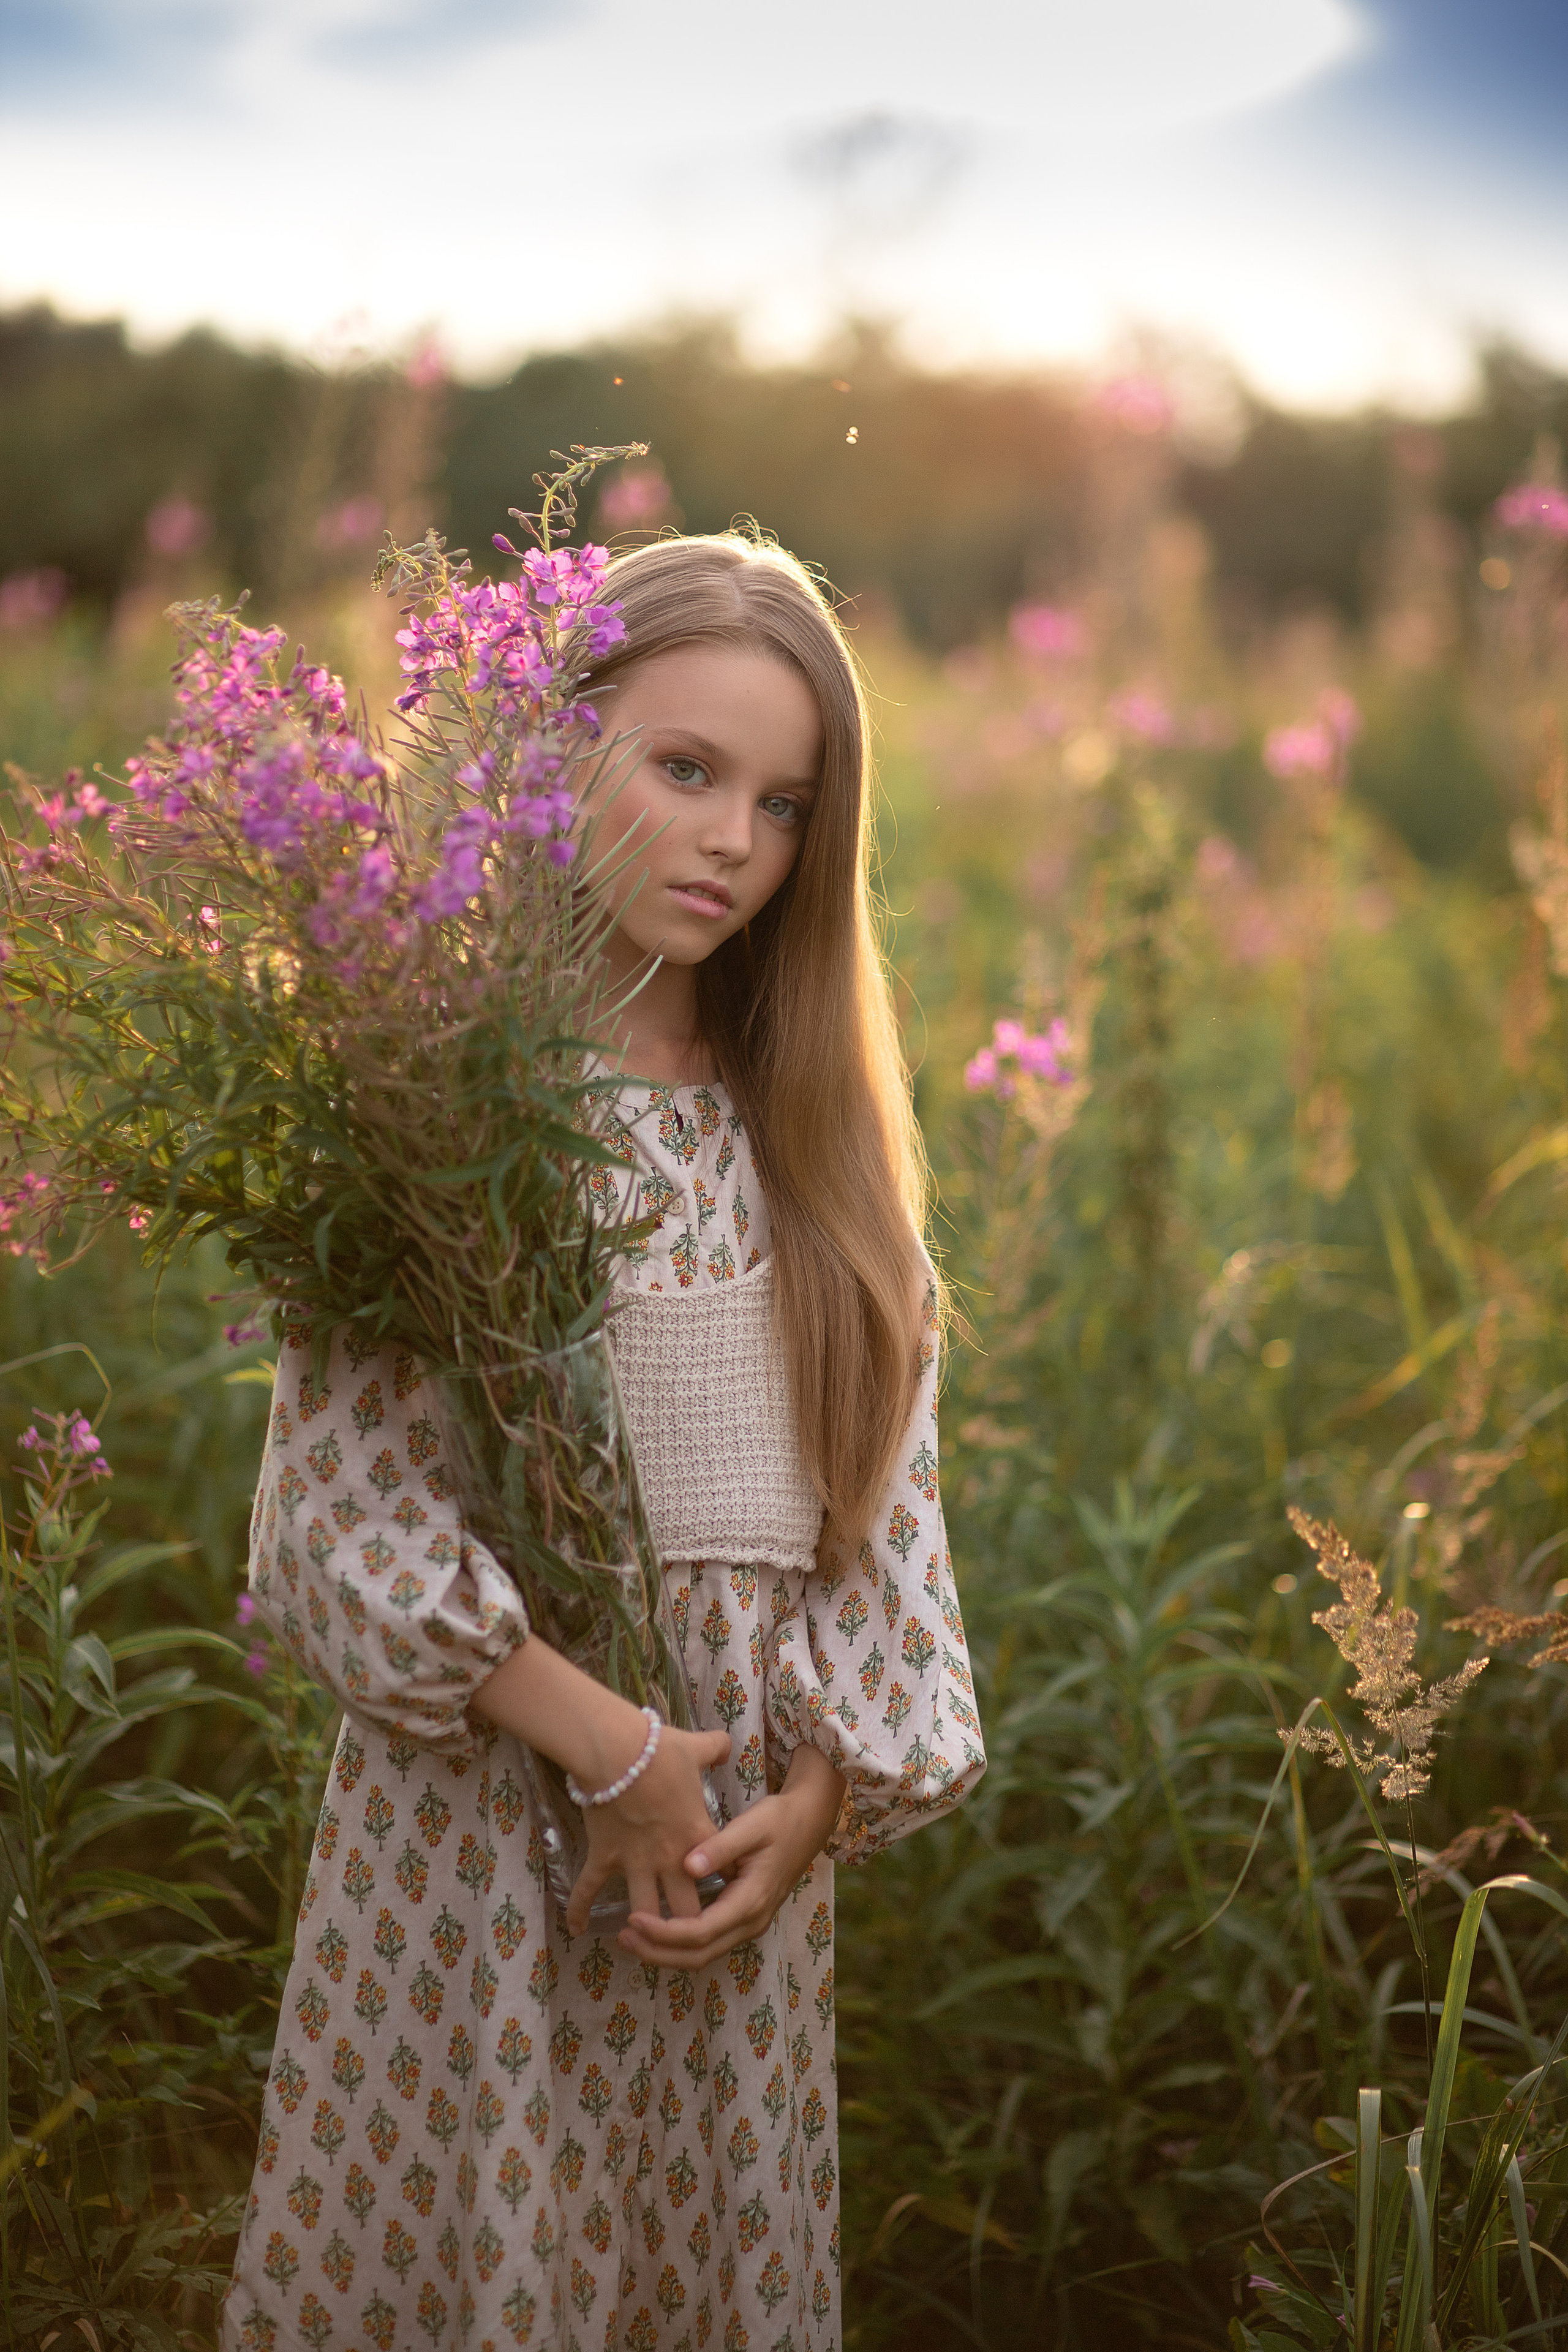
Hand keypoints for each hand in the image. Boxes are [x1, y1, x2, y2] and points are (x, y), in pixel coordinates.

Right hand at [565, 1723, 731, 1936]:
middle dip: (688, 1927)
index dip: (729, 1885)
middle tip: (688, 1935)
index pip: (724, 1873)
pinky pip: (589, 1889)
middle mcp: (670, 1859)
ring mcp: (635, 1862)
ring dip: (644, 1928)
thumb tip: (726, 1744)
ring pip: (644, 1913)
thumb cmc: (661, 1752)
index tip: (730, 1894)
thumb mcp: (697, 1748)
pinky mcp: (604, 1857)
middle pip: (686, 1912)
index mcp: (698, 1836)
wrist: (617, 1752)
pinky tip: (577, 1929)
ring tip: (643, 1939)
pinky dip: (580, 1910)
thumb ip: (716, 1749)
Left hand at [618, 1742, 845, 1969]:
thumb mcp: (752, 1826)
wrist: (809, 1821)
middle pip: (699, 1955)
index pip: (701, 1932)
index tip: (633, 1918)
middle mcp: (751, 1921)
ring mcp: (749, 1924)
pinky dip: (680, 1944)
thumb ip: (719, 1847)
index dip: (664, 1932)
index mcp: (751, 1900)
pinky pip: (709, 1943)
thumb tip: (687, 1866)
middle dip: (658, 1951)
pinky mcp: (743, 1918)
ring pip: (703, 1955)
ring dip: (666, 1951)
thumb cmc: (779, 1819)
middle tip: (623, 1936)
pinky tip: (658, 1930)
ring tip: (632, 1936)